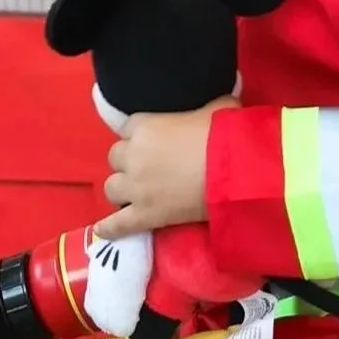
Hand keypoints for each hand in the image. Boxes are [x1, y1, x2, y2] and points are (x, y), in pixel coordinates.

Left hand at [95, 100, 229, 239]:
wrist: (235, 172)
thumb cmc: (226, 136)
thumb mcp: (216, 108)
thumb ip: (205, 108)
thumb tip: (216, 108)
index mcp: (145, 126)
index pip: (128, 128)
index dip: (140, 137)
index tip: (154, 143)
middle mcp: (133, 155)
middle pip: (115, 157)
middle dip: (129, 162)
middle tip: (149, 168)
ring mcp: (136, 187)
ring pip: (111, 188)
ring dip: (122, 190)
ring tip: (136, 194)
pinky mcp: (144, 215)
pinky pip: (118, 223)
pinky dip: (110, 228)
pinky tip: (103, 231)